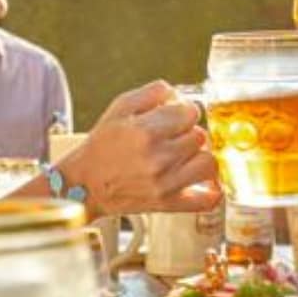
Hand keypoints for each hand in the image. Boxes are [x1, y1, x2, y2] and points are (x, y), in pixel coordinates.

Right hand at [62, 82, 220, 216]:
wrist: (85, 184)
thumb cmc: (102, 146)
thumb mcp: (120, 107)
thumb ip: (153, 92)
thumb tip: (180, 95)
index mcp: (146, 131)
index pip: (190, 112)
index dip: (183, 112)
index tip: (174, 118)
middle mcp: (158, 157)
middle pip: (200, 135)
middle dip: (187, 133)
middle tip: (172, 138)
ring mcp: (165, 183)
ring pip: (208, 161)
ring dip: (199, 156)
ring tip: (184, 156)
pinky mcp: (168, 203)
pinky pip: (207, 200)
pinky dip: (211, 191)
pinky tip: (202, 182)